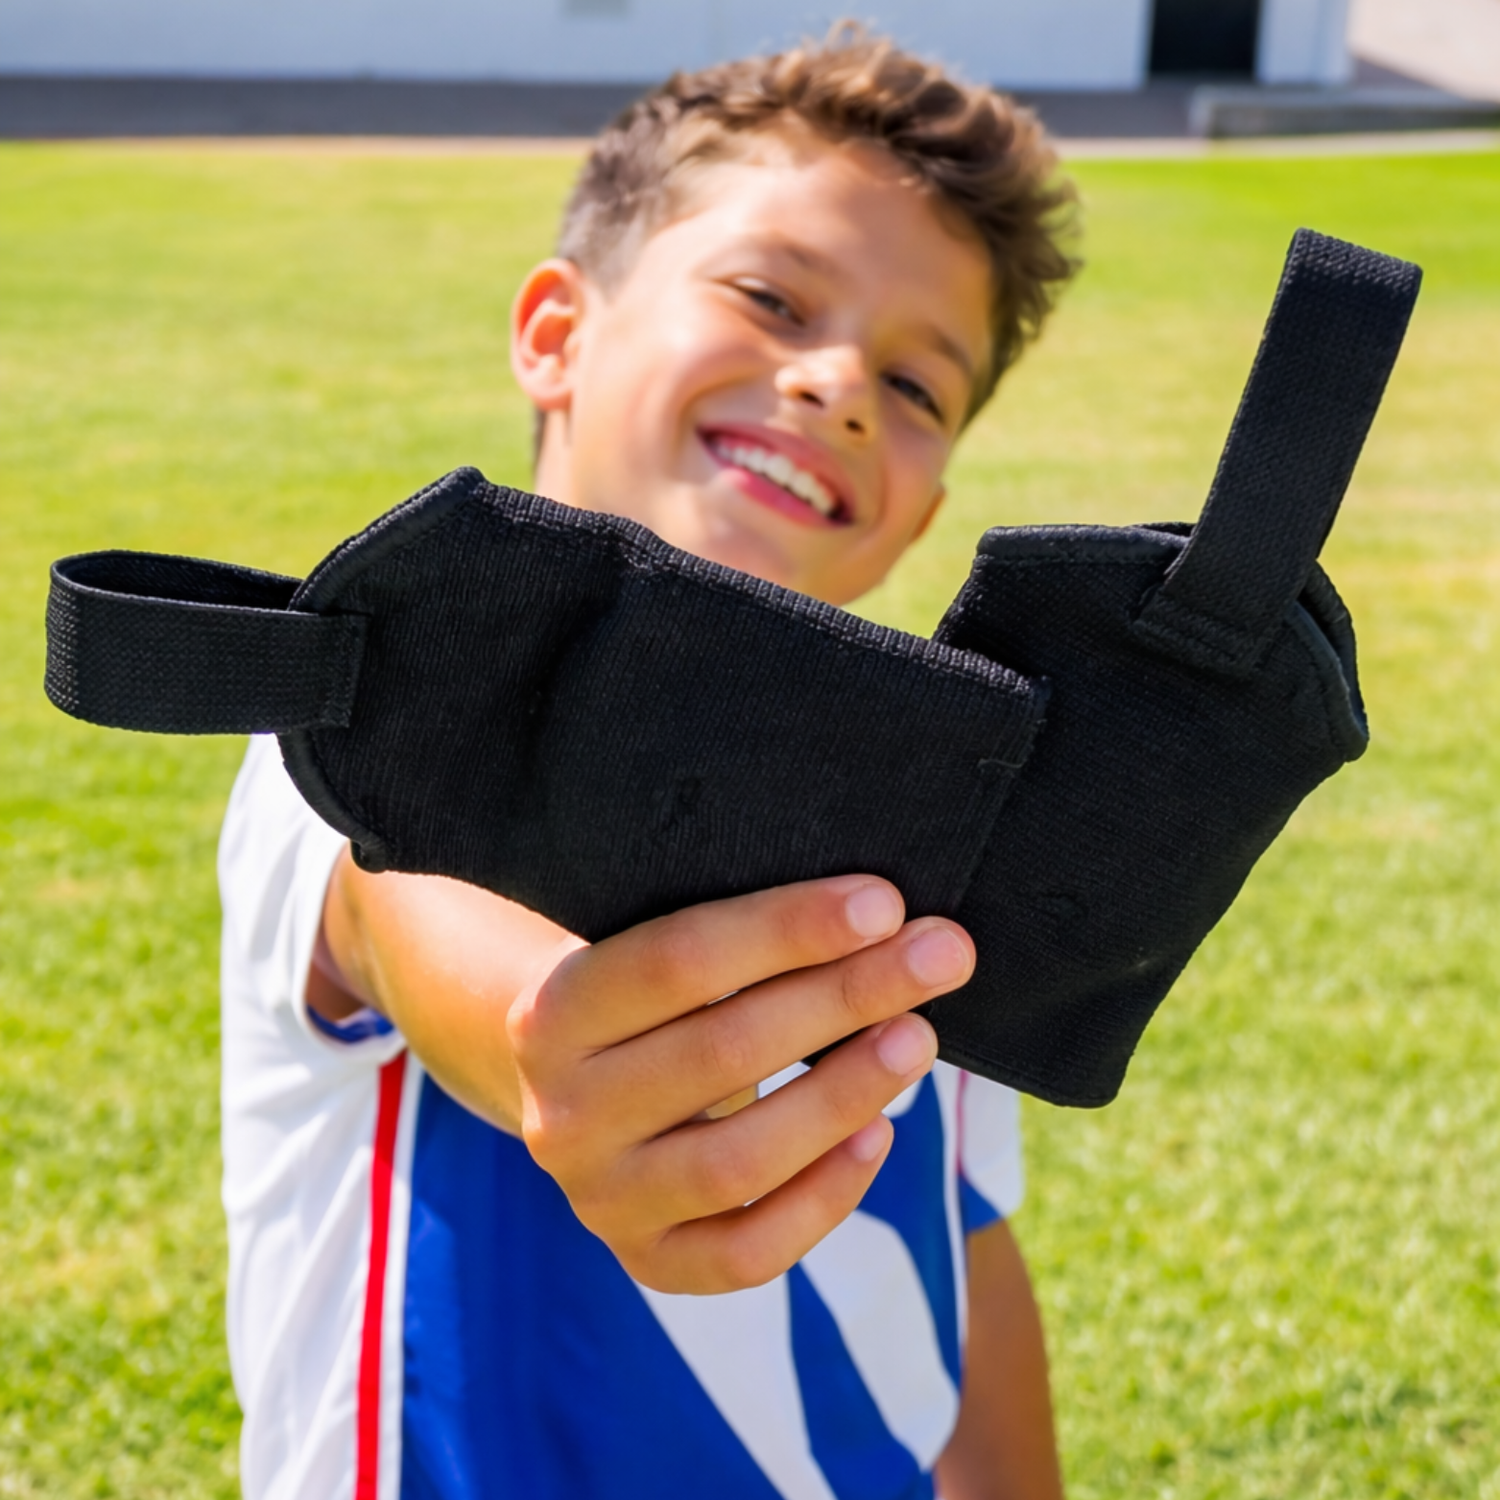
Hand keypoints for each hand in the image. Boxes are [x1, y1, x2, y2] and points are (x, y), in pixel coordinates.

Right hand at [507, 875, 973, 1293]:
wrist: (579, 1088)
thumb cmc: (650, 1000)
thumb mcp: (657, 953)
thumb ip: (739, 939)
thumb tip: (881, 916)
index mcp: (553, 1011)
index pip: (679, 961)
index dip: (786, 930)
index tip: (884, 903)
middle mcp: (562, 1112)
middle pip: (721, 1052)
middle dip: (846, 996)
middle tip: (941, 955)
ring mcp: (601, 1198)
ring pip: (737, 1161)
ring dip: (843, 1093)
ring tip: (918, 1037)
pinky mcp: (648, 1260)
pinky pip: (749, 1250)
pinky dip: (824, 1197)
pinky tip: (880, 1134)